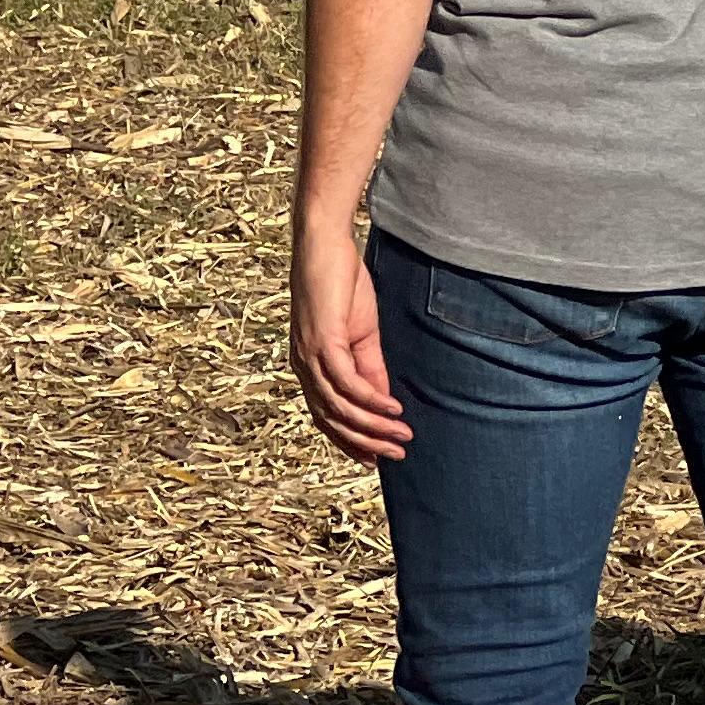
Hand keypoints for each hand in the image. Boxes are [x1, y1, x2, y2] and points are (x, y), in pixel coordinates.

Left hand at [290, 233, 409, 463]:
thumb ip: (369, 368)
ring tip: (401, 437)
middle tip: (395, 457)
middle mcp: (303, 366)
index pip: (326, 416)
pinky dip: (371, 400)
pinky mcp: (322, 341)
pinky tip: (393, 409)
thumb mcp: (361, 333)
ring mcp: (310, 355)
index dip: (350, 441)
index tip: (375, 460)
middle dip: (365, 443)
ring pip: (339, 407)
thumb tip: (382, 403)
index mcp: (309, 366)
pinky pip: (347, 382)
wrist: (325, 245)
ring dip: (372, 427)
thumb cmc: (340, 283)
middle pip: (331, 419)